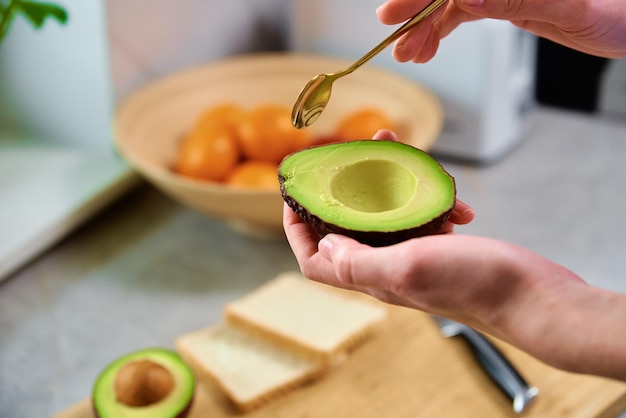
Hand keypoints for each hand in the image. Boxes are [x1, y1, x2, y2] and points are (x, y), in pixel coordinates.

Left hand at [282, 131, 625, 378]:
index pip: (317, 260)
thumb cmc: (474, 285)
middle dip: (348, 188)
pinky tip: (457, 203)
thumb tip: (325, 244)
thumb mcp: (407, 268)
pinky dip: (436, 200)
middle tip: (357, 152)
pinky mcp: (442, 248)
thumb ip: (359, 260)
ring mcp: (415, 257)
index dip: (298, 231)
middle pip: (351, 227)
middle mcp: (388, 267)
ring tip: (408, 156)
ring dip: (393, 184)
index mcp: (372, 276)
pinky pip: (425, 215)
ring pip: (389, 213)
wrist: (532, 296)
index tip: (295, 198)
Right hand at [377, 0, 625, 62]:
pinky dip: (441, 30)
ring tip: (411, 54)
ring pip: (450, 1)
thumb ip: (518, 1)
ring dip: (425, 28)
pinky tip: (428, 48)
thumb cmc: (615, 11)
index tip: (398, 13)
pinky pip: (462, 11)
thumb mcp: (571, 9)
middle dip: (417, 11)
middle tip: (396, 40)